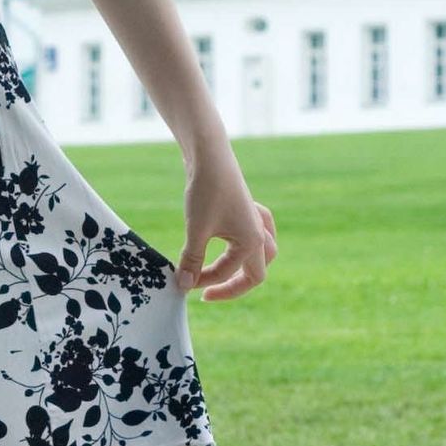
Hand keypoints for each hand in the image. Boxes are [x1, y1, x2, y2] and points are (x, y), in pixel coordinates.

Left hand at [173, 148, 274, 302]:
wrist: (209, 153)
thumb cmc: (205, 191)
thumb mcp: (196, 230)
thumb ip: (191, 261)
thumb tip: (183, 287)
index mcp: (253, 242)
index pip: (229, 274)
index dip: (205, 282)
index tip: (182, 282)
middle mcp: (261, 233)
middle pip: (256, 273)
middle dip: (233, 285)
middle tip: (208, 292)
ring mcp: (257, 220)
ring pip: (263, 254)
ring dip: (245, 267)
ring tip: (224, 274)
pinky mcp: (249, 209)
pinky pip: (258, 234)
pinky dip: (248, 244)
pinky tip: (234, 242)